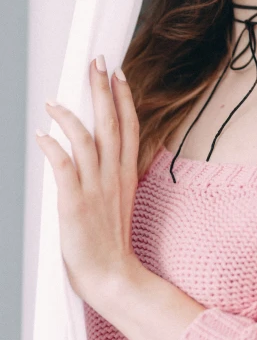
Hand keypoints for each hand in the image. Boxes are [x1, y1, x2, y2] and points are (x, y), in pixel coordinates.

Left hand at [36, 55, 140, 306]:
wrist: (112, 276)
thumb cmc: (111, 240)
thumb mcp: (122, 198)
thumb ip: (116, 172)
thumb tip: (107, 150)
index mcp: (126, 173)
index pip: (129, 126)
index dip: (124, 98)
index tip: (119, 74)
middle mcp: (113, 175)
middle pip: (111, 124)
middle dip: (102, 91)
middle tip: (96, 64)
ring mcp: (95, 188)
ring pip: (87, 141)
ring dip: (72, 117)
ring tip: (57, 99)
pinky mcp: (74, 204)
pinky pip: (64, 169)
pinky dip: (54, 149)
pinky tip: (43, 134)